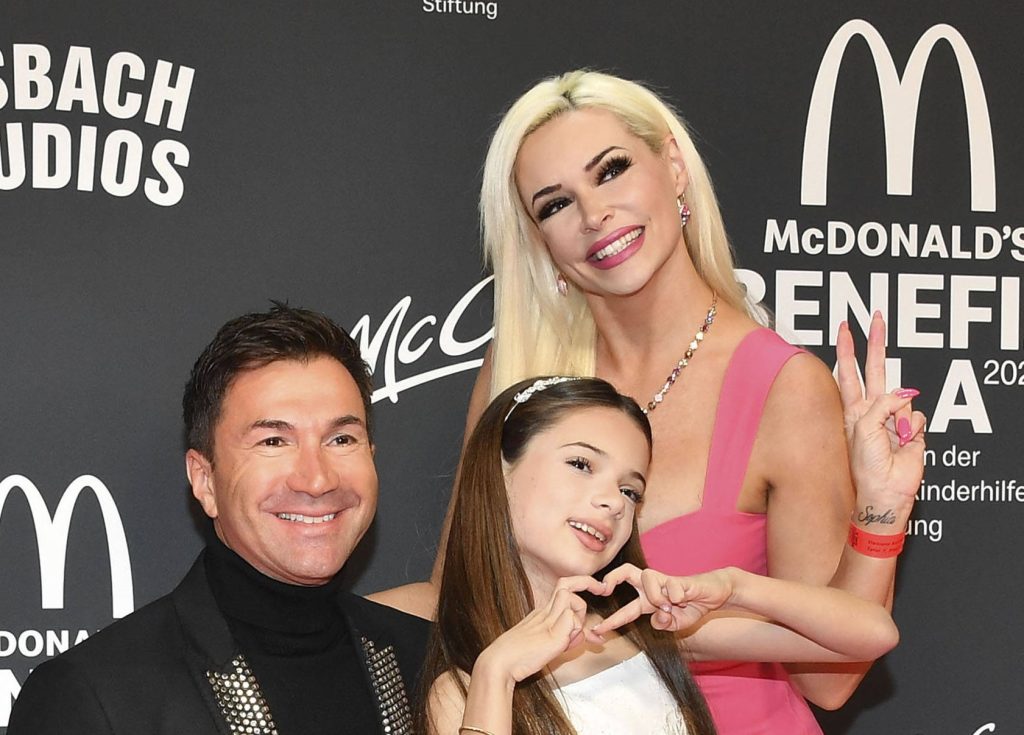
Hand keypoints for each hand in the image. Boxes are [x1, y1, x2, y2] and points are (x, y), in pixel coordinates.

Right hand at [475, 576, 605, 683]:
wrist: (500, 663)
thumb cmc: (520, 657)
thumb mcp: (550, 645)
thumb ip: (569, 638)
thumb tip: (588, 635)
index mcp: (542, 612)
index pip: (563, 590)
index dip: (580, 584)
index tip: (597, 588)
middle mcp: (544, 611)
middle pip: (566, 584)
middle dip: (587, 582)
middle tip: (602, 589)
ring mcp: (548, 620)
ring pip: (571, 600)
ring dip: (579, 616)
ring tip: (568, 638)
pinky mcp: (552, 633)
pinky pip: (572, 621)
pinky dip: (575, 632)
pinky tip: (564, 644)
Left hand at [590, 564, 736, 634]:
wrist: (714, 594)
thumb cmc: (692, 607)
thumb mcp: (676, 624)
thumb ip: (664, 624)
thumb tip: (657, 617)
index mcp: (648, 601)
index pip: (625, 610)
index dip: (611, 621)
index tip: (597, 630)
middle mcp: (652, 587)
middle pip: (625, 571)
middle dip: (611, 577)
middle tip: (604, 589)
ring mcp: (664, 580)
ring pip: (647, 578)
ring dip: (655, 596)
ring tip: (669, 606)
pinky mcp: (678, 578)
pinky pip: (672, 586)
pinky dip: (677, 596)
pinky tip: (685, 598)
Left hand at [836, 313, 926, 515]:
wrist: (883, 489)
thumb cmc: (865, 464)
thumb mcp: (864, 428)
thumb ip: (882, 404)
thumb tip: (906, 394)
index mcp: (854, 408)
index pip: (849, 371)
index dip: (848, 349)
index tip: (846, 327)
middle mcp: (873, 409)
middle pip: (875, 368)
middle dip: (876, 343)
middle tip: (876, 317)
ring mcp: (894, 419)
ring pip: (903, 399)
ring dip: (899, 418)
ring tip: (892, 440)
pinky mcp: (914, 429)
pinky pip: (918, 417)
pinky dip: (913, 429)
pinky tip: (906, 443)